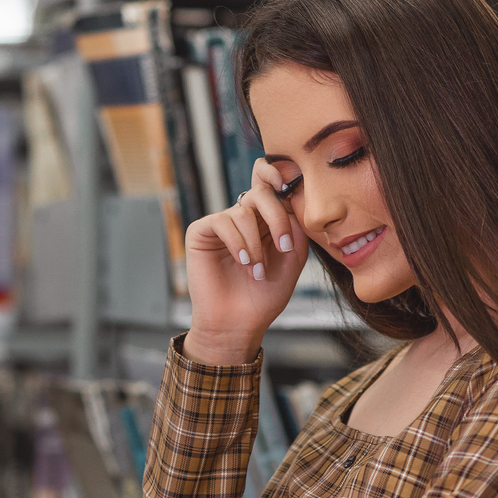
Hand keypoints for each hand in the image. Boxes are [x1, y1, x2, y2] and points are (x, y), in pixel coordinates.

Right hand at [184, 159, 309, 364]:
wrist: (238, 323)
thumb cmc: (263, 297)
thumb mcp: (292, 262)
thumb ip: (296, 231)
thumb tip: (293, 202)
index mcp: (265, 222)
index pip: (269, 185)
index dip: (275, 174)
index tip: (288, 183)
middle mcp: (243, 219)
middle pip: (260, 192)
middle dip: (277, 216)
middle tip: (284, 246)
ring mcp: (222, 224)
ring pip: (243, 211)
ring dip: (256, 243)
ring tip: (257, 271)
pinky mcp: (201, 232)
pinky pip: (222, 221)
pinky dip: (238, 242)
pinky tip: (243, 262)